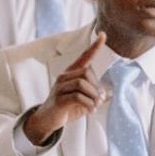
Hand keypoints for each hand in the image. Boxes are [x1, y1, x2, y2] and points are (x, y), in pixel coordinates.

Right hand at [23, 31, 107, 145]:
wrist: (47, 120)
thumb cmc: (66, 107)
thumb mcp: (82, 99)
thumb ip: (93, 94)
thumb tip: (107, 94)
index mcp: (70, 74)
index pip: (84, 57)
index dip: (95, 46)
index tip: (104, 35)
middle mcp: (64, 77)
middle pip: (86, 72)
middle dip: (97, 86)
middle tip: (100, 99)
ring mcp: (59, 88)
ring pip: (82, 84)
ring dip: (93, 96)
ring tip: (95, 105)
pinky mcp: (59, 99)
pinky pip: (78, 97)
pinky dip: (88, 104)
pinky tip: (90, 110)